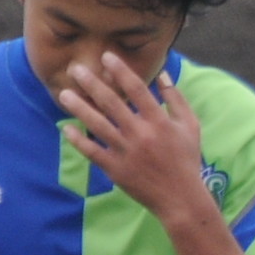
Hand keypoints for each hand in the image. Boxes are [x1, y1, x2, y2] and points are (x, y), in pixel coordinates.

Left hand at [57, 53, 217, 227]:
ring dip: (79, 108)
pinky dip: (78, 140)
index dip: (120, 70)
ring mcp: (126, 152)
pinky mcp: (116, 169)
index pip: (136, 89)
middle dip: (91, 83)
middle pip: (111, 102)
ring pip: (97, 124)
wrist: (181, 198)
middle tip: (75, 69)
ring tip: (64, 94)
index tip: (106, 56)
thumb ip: (176, 99)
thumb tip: (162, 74)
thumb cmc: (187, 159)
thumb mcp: (190, 126)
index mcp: (159, 121)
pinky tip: (66, 128)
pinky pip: (92, 151)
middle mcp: (140, 134)